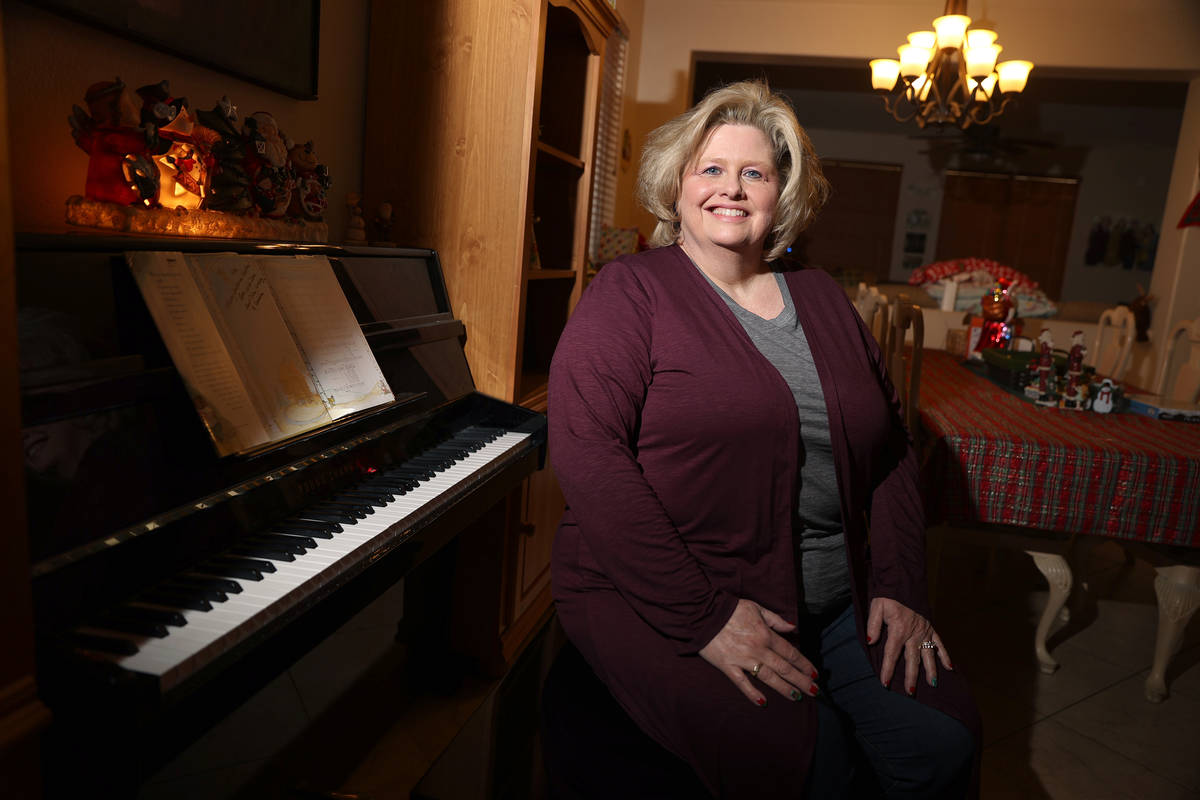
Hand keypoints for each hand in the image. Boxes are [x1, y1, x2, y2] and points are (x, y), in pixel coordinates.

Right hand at [699, 598, 818, 705]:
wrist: (703, 613)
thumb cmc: (730, 609)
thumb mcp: (756, 608)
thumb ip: (775, 619)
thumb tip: (793, 628)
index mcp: (766, 634)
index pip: (790, 652)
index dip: (804, 664)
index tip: (815, 673)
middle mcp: (758, 649)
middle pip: (784, 667)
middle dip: (801, 680)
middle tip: (814, 691)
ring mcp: (743, 659)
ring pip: (768, 677)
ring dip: (784, 688)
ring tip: (797, 697)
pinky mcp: (728, 666)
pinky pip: (742, 683)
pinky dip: (752, 693)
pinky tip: (763, 702)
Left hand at [867, 596, 952, 693]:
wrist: (904, 583)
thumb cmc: (888, 596)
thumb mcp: (876, 607)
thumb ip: (873, 625)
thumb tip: (870, 642)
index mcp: (899, 629)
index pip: (891, 653)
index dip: (887, 669)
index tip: (885, 683)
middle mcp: (914, 633)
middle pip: (912, 659)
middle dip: (911, 676)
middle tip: (910, 691)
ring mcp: (924, 631)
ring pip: (928, 654)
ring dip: (930, 670)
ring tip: (932, 685)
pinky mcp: (931, 628)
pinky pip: (940, 643)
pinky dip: (945, 655)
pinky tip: (950, 668)